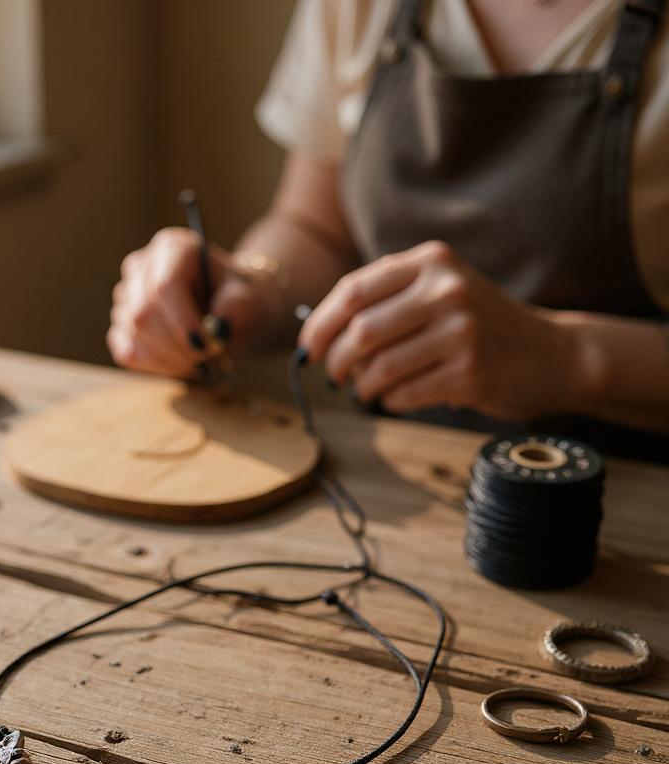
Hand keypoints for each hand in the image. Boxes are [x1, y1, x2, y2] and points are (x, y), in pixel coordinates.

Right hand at [107, 228, 263, 377]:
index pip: (165, 286)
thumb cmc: (237, 300)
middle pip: (144, 313)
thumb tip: (218, 330)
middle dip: (177, 345)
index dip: (184, 322)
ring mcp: (126, 298)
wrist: (230, 312)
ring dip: (170, 358)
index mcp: (172, 248)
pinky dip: (157, 366)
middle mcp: (141, 268)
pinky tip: (182, 363)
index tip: (208, 347)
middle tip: (208, 358)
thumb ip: (237, 310)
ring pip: (134, 334)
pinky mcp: (121, 327)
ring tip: (200, 360)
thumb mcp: (249, 300)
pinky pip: (128, 353)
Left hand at [298, 241, 575, 418]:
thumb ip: (386, 300)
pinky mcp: (469, 372)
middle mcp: (447, 290)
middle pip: (361, 332)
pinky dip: (390, 401)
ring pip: (380, 367)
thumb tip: (318, 336)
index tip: (310, 349)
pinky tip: (397, 397)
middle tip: (335, 376)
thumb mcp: (440, 290)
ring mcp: (461, 331)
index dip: (321, 325)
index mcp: (432, 262)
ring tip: (367, 390)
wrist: (552, 353)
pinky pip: (405, 394)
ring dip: (363, 386)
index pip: (354, 291)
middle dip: (337, 361)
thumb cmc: (478, 325)